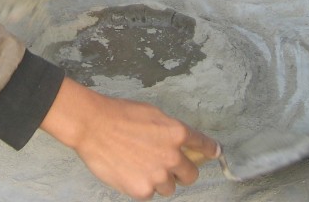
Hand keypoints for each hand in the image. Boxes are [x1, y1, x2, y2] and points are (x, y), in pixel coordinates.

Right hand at [43, 79, 218, 198]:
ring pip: (169, 187)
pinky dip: (141, 185)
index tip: (215, 153)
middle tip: (166, 165)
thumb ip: (170, 130)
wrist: (93, 126)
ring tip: (139, 165)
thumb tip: (180, 142)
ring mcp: (158, 176)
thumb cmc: (120, 115)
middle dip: (182, 171)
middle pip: (191, 175)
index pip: (204, 146)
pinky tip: (129, 171)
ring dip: (159, 180)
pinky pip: (149, 193)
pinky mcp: (142, 190)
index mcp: (177, 134)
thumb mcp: (153, 114)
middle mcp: (172, 157)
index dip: (210, 150)